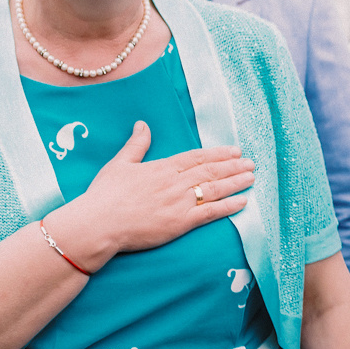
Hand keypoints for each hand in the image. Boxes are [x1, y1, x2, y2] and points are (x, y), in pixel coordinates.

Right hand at [49, 123, 253, 269]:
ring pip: (215, 189)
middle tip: (251, 163)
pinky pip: (211, 212)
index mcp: (162, 167)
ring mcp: (179, 203)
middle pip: (210, 171)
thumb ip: (136, 145)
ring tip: (252, 178)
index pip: (197, 157)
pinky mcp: (180, 223)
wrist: (98, 224)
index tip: (235, 151)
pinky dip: (229, 206)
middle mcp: (175, 183)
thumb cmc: (104, 195)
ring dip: (236, 183)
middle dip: (233, 166)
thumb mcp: (119, 164)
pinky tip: (243, 202)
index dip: (219, 153)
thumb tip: (142, 124)